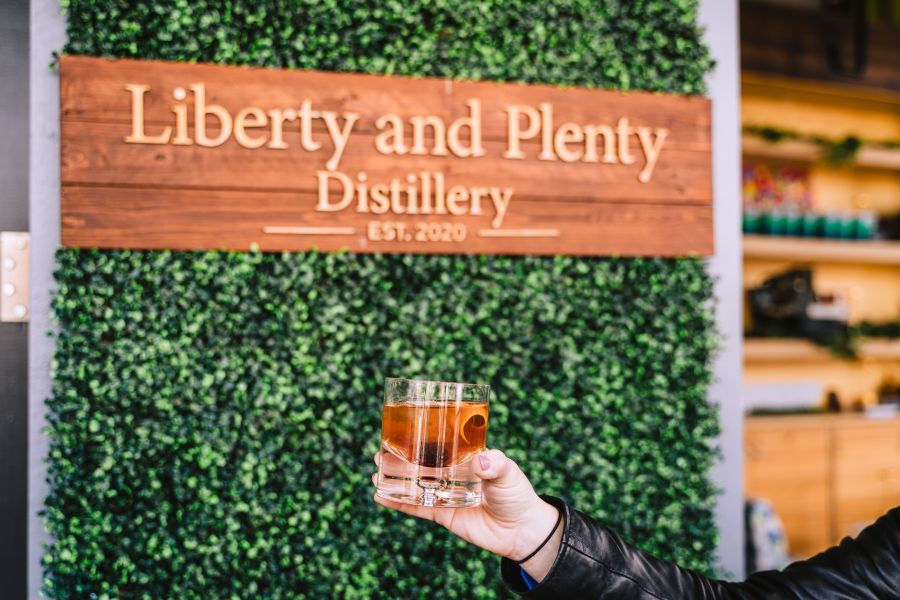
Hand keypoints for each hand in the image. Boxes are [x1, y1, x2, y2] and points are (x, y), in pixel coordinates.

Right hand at [372, 449, 562, 580]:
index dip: (419, 437)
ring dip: (394, 479)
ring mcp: (445, 494)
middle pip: (420, 463)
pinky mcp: (443, 514)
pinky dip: (399, 503)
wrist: (521, 530)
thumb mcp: (509, 473)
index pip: (439, 444)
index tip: (399, 429)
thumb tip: (481, 461)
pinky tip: (381, 496)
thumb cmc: (517, 494)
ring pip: (414, 484)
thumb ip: (495, 465)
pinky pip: (417, 507)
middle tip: (379, 452)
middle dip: (399, 458)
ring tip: (375, 473)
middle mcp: (452, 473)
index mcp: (465, 457)